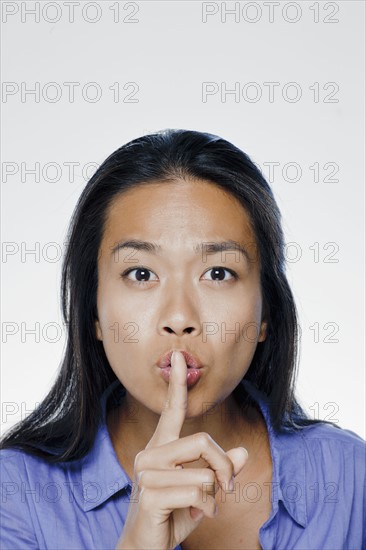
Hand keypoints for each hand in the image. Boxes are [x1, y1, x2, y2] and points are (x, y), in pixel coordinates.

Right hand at [115, 350, 247, 549]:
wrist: (145, 549)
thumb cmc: (173, 516)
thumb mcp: (202, 491)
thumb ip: (219, 470)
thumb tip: (243, 453)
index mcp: (161, 448)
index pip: (171, 410)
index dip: (177, 384)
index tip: (179, 357)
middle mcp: (150, 454)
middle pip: (203, 441)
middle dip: (224, 467)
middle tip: (227, 488)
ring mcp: (147, 474)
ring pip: (205, 472)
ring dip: (214, 495)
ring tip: (204, 507)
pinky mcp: (151, 495)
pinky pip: (199, 492)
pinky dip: (208, 508)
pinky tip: (198, 516)